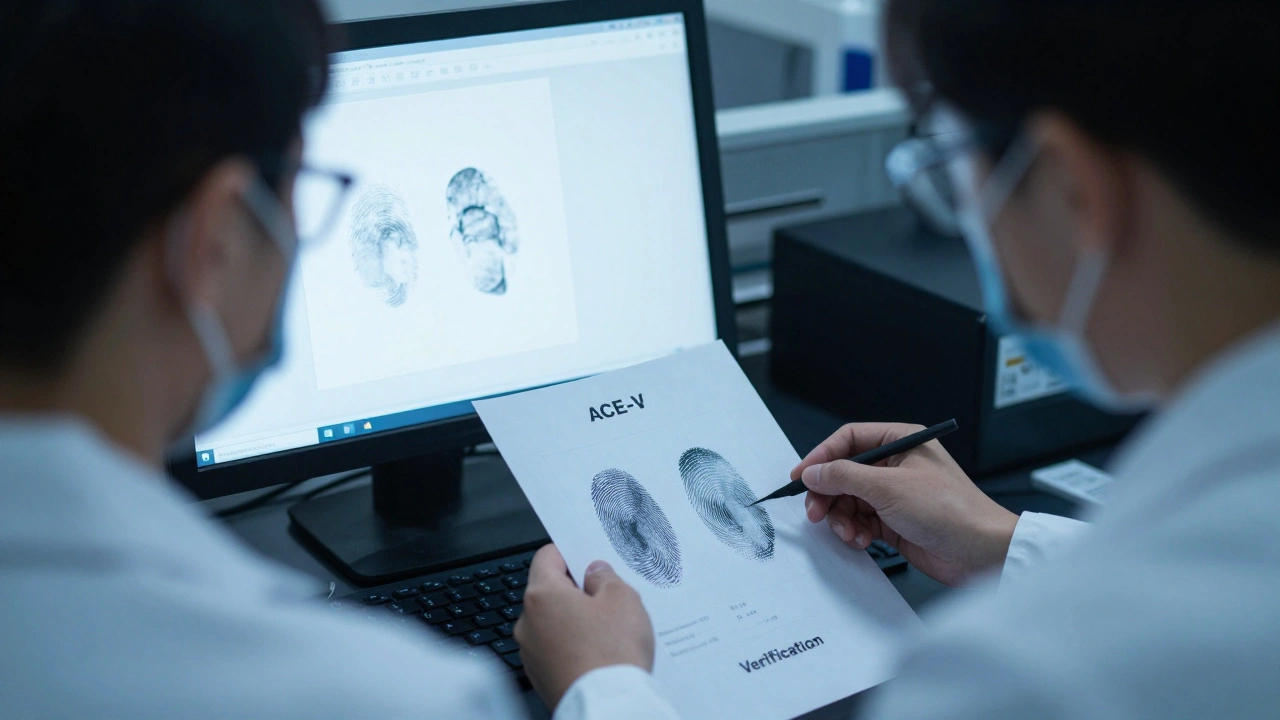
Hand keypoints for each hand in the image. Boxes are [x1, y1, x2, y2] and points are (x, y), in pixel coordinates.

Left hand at [514, 544, 654, 709]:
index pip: (546, 557)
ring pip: (551, 623)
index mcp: (542, 596)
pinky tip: (597, 654)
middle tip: (606, 597)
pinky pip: (553, 649)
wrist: (607, 706)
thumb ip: (605, 577)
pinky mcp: (539, 676)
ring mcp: (530, 653)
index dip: (569, 553)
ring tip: (606, 631)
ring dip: (572, 620)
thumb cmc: (612, 653)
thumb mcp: (623, 599)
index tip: (586, 558)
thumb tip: (594, 572)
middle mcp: (527, 623)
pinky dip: (571, 646)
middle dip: (575, 591)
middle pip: (548, 592)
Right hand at [793, 422, 1018, 586]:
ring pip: (849, 500)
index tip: (801, 476)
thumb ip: (844, 477)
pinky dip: (855, 531)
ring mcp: (895, 494)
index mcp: (902, 441)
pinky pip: (861, 521)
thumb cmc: (951, 511)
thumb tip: (813, 472)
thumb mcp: (889, 488)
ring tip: (849, 532)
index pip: (849, 439)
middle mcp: (897, 465)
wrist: (980, 553)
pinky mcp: (894, 521)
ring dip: (842, 517)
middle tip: (816, 511)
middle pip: (844, 472)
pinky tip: (862, 540)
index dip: (822, 456)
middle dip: (828, 494)